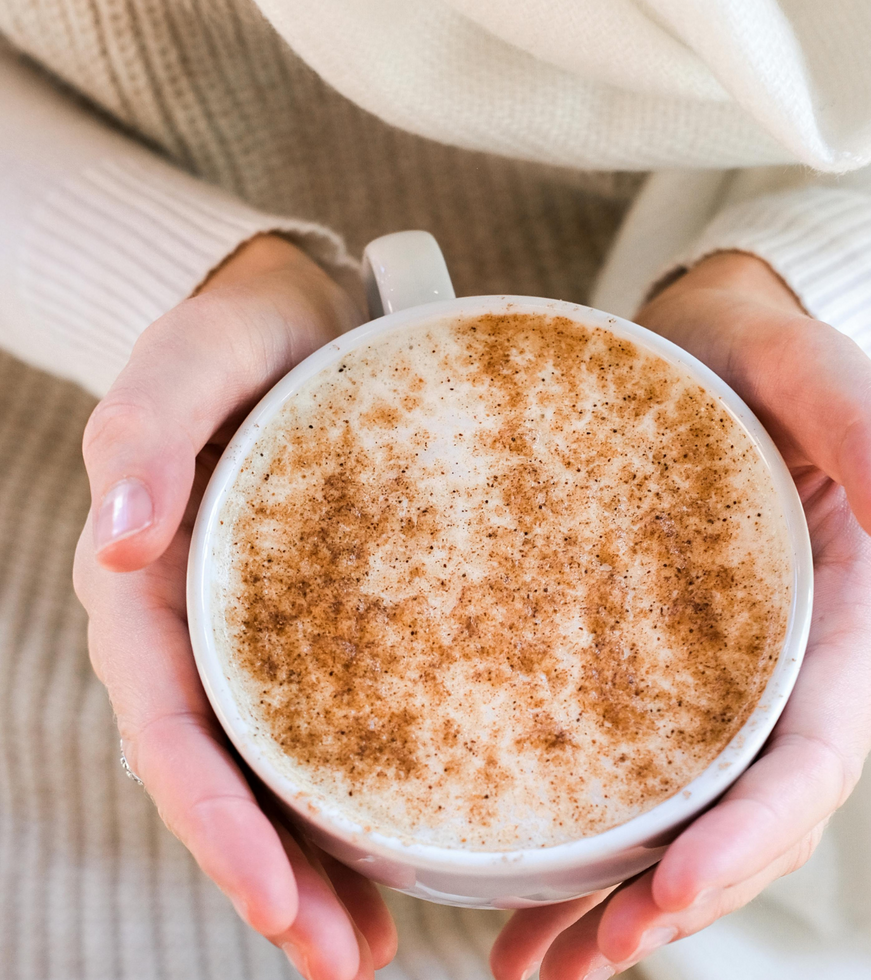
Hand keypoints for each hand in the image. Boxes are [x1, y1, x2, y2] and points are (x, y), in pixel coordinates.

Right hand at [73, 234, 394, 979]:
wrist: (297, 309)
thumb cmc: (237, 333)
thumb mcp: (187, 362)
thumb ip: (146, 436)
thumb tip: (116, 537)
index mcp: (154, 589)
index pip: (173, 730)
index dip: (215, 825)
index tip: (277, 904)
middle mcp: (201, 628)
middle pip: (223, 778)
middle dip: (273, 880)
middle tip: (343, 963)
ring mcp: (259, 630)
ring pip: (273, 770)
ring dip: (313, 865)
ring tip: (369, 947)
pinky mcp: (321, 618)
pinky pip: (329, 719)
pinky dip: (353, 792)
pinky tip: (401, 844)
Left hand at [491, 251, 870, 978]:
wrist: (702, 344)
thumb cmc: (762, 354)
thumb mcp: (815, 368)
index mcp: (839, 621)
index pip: (810, 756)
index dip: (750, 836)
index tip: (668, 891)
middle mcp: (784, 671)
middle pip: (744, 817)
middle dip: (672, 899)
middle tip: (583, 960)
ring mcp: (717, 679)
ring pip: (683, 816)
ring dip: (617, 903)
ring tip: (533, 967)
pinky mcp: (653, 666)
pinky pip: (628, 769)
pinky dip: (582, 841)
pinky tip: (520, 888)